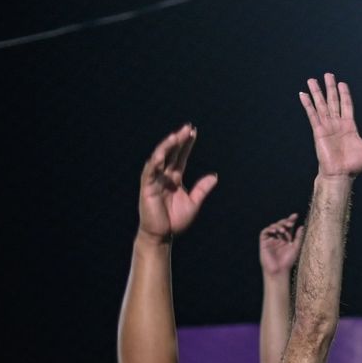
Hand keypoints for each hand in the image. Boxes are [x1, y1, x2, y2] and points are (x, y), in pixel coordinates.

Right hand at [137, 124, 218, 240]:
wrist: (162, 235)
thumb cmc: (175, 220)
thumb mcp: (194, 202)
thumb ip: (202, 188)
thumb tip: (214, 176)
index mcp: (174, 178)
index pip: (180, 157)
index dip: (186, 145)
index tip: (193, 132)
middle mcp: (164, 176)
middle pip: (171, 153)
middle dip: (179, 140)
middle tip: (188, 128)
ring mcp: (154, 180)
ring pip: (160, 158)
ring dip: (167, 146)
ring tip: (176, 135)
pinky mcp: (147, 187)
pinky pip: (150, 171)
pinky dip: (155, 161)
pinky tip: (162, 153)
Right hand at [258, 213, 302, 278]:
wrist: (279, 270)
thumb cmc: (288, 261)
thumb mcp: (295, 248)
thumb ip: (298, 237)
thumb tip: (302, 226)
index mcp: (286, 239)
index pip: (288, 227)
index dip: (291, 220)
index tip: (295, 215)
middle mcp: (278, 238)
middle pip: (281, 225)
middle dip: (285, 222)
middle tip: (290, 223)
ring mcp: (271, 239)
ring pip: (273, 227)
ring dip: (278, 226)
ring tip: (283, 230)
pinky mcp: (264, 242)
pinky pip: (265, 232)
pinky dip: (270, 229)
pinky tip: (275, 231)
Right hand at [298, 73, 361, 179]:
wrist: (340, 174)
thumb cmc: (355, 165)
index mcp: (349, 126)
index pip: (347, 105)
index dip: (344, 94)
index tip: (341, 83)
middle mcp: (337, 124)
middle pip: (333, 101)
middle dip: (330, 88)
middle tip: (328, 74)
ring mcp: (327, 126)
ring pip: (321, 105)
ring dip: (316, 92)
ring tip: (311, 80)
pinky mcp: (318, 131)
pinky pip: (312, 115)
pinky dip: (308, 104)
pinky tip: (303, 94)